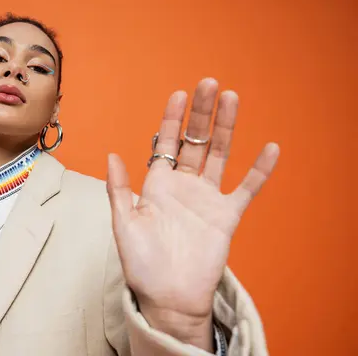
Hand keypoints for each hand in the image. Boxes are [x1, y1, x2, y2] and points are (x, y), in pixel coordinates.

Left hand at [106, 78, 278, 347]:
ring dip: (226, 128)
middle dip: (201, 113)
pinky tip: (270, 148)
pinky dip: (260, 171)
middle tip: (209, 84)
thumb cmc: (142, 265)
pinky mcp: (227, 217)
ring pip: (219, 156)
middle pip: (195, 142)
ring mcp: (207, 199)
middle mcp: (183, 187)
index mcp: (157, 185)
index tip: (179, 94)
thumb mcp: (123, 224)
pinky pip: (247, 190)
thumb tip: (111, 155)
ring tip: (232, 98)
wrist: (168, 298)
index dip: (172, 119)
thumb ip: (118, 190)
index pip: (166, 144)